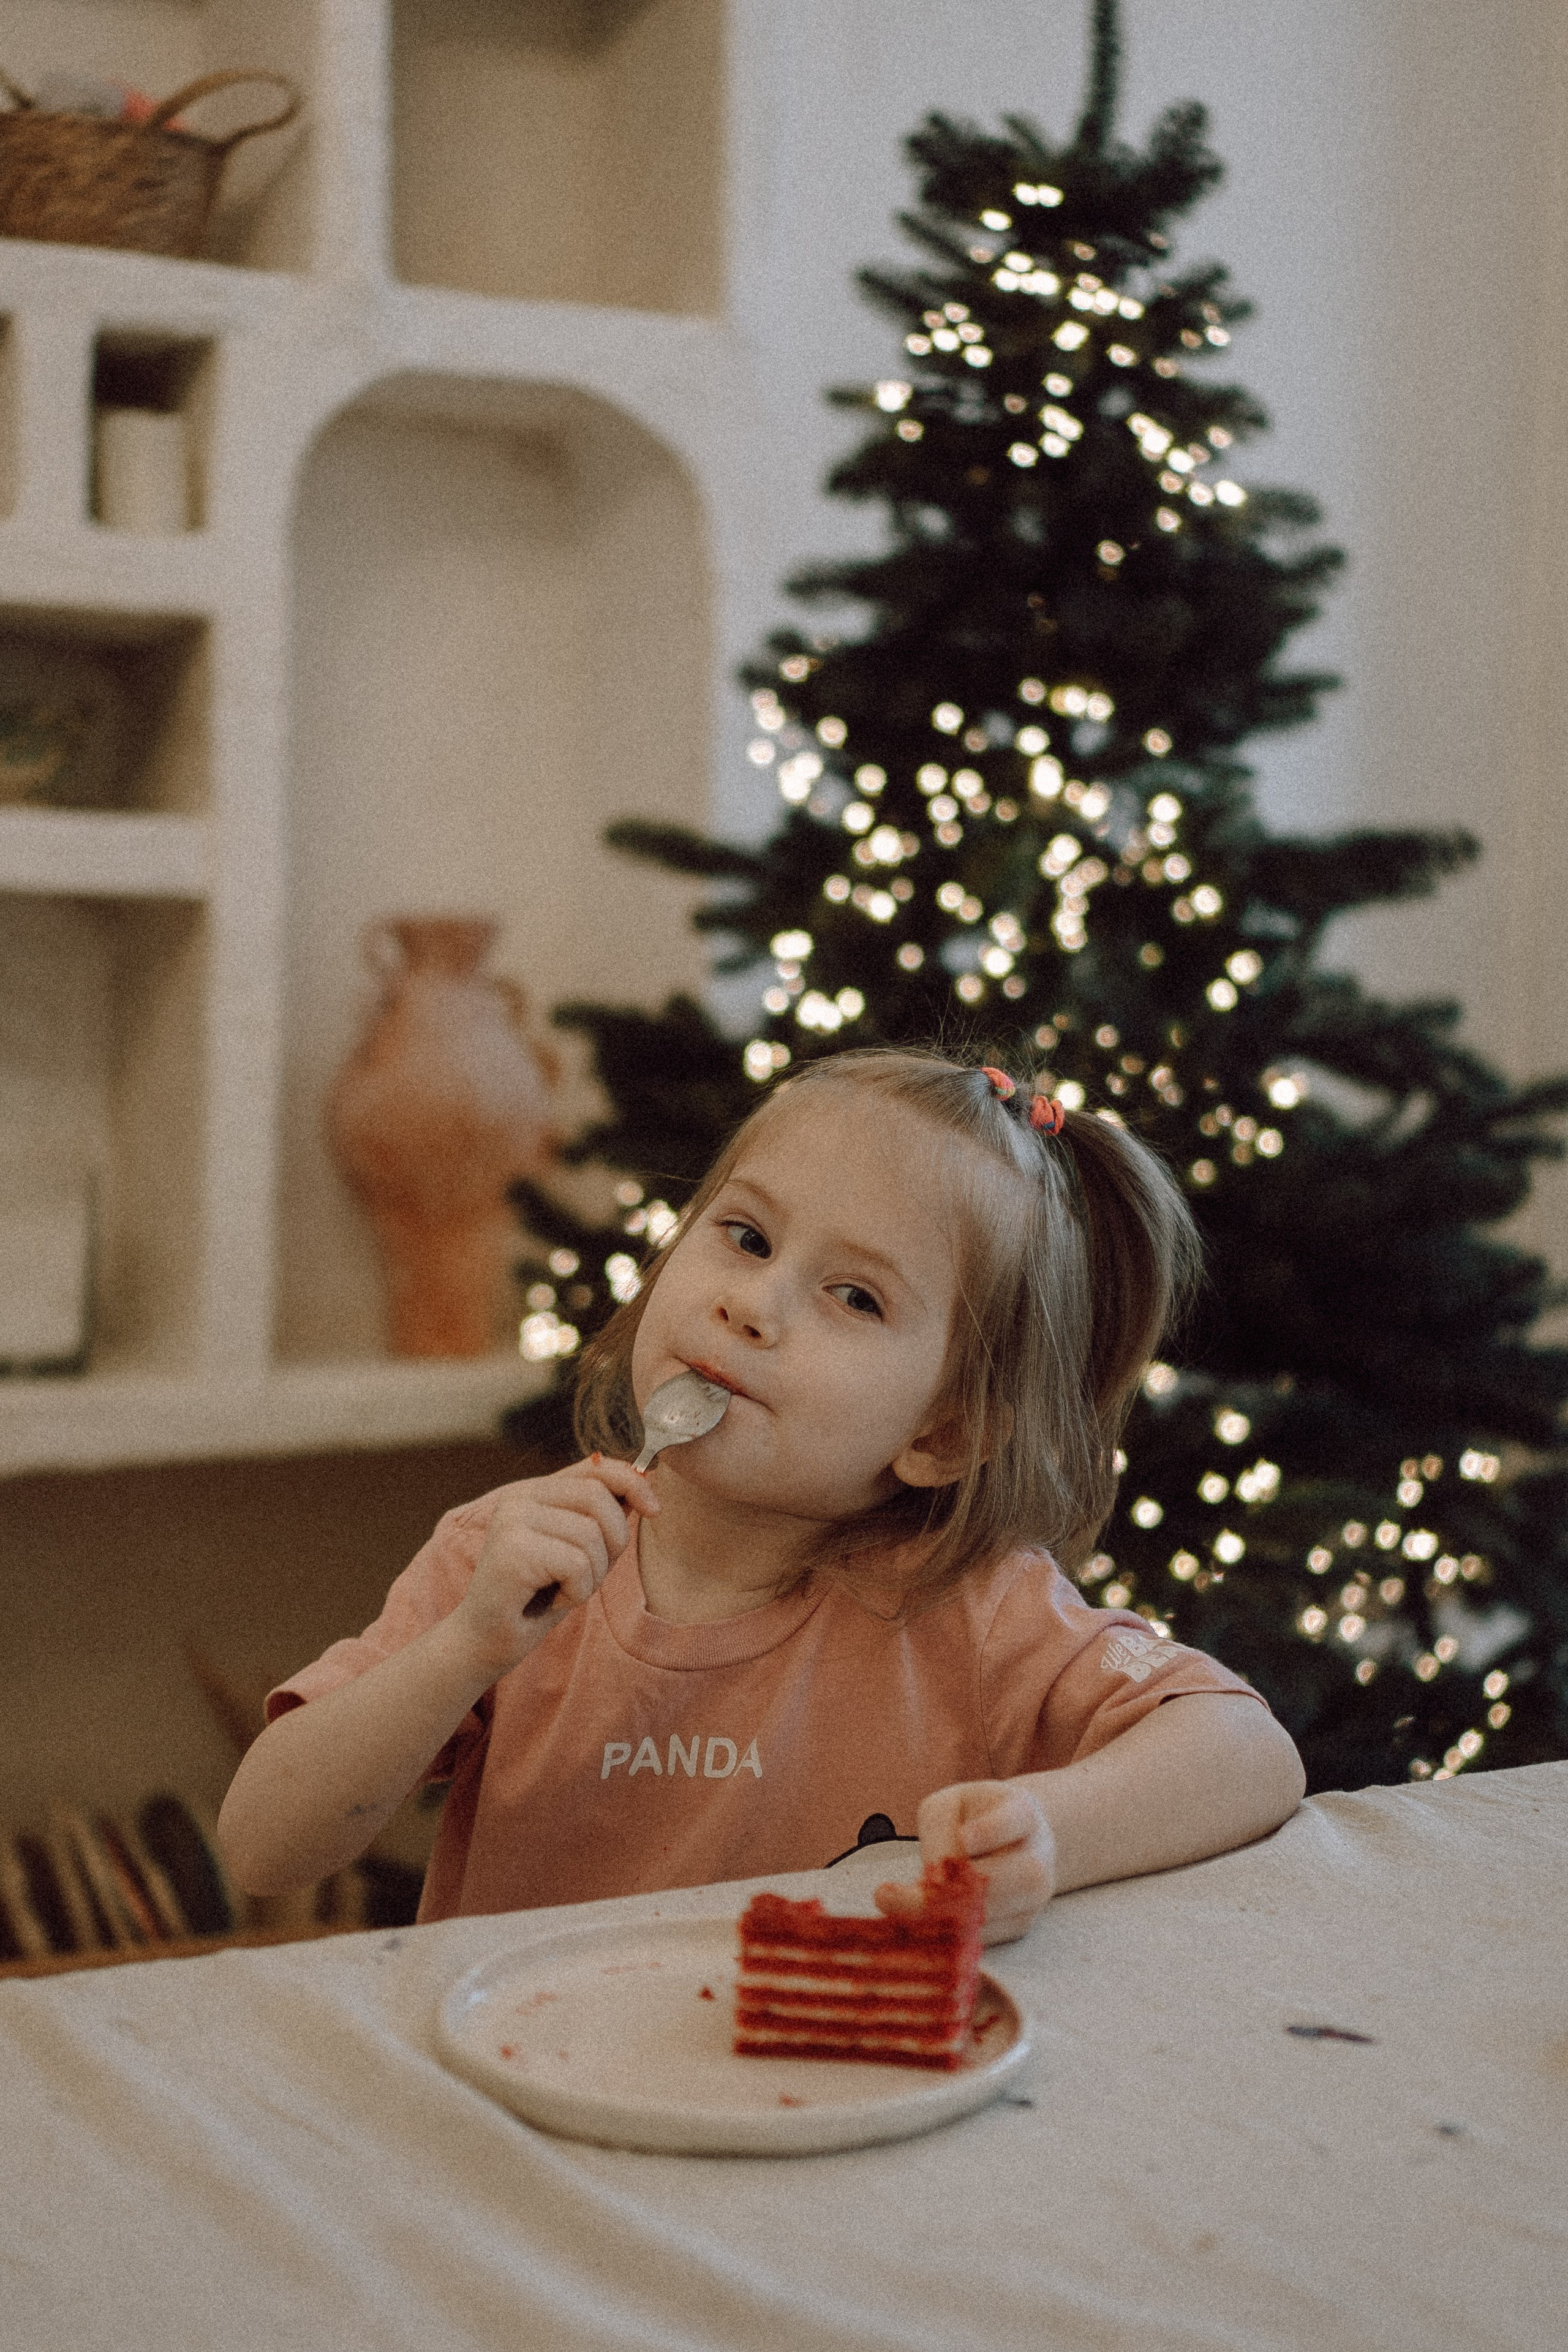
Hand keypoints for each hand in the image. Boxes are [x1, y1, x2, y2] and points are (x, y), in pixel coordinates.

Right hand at [452, 1455, 656, 1676]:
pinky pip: (578, 1564)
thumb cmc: (536, 1598)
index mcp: (533, 1493)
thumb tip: (644, 1484)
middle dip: (612, 1542)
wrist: (487, 1642)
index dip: (631, 1482)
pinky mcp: (512, 1550)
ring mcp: (511, 1521)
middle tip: (587, 1575)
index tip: (655, 1509)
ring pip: (591, 1535)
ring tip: (561, 1589)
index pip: (593, 1468)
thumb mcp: (579, 1551)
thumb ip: (601, 1516)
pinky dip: (576, 1592)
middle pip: (598, 1498)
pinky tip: (551, 1600)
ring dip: (591, 1576)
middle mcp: (518, 1498)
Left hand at [874, 1779, 1056, 1946]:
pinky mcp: (1020, 1926)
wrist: (1008, 1841)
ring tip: (896, 1908)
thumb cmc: (970, 1818)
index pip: (1016, 1818)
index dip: (992, 1830)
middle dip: (957, 1890)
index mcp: (1023, 1813)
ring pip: (1000, 1914)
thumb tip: (933, 1880)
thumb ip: (941, 1833)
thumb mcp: (947, 1808)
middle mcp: (1038, 1856)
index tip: (964, 1838)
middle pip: (1018, 1877)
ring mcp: (1034, 1896)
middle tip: (890, 1895)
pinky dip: (950, 1933)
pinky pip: (987, 1937)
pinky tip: (914, 1923)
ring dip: (944, 1916)